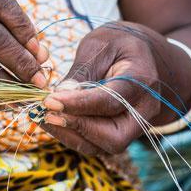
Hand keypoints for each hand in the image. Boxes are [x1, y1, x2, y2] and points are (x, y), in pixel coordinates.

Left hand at [42, 22, 168, 155]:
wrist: (140, 55)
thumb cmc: (116, 45)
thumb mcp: (97, 46)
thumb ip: (81, 72)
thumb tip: (59, 98)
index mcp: (142, 79)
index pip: (110, 101)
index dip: (78, 105)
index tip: (49, 101)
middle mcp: (145, 109)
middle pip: (114, 136)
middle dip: (78, 127)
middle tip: (47, 113)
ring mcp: (136, 126)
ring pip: (104, 146)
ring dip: (71, 135)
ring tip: (45, 117)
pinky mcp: (121, 134)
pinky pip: (97, 145)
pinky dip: (73, 136)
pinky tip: (53, 121)